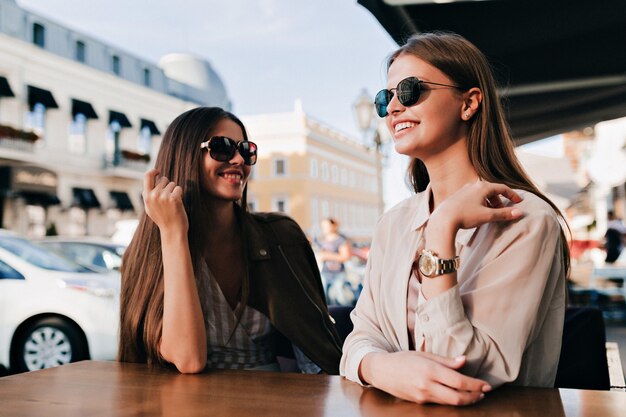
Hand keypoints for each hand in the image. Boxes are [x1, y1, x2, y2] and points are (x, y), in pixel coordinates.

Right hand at [142, 168, 187, 233]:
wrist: (172, 230)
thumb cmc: (163, 218)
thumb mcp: (150, 207)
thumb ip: (148, 195)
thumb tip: (151, 180)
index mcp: (146, 196)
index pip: (147, 176)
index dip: (153, 171)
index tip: (158, 171)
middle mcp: (153, 195)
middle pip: (163, 179)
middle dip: (168, 186)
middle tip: (168, 199)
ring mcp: (163, 196)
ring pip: (172, 184)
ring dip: (174, 191)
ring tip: (172, 204)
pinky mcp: (174, 198)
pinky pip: (179, 188)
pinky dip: (180, 194)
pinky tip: (177, 204)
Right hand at [361, 351, 490, 405]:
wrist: (381, 371)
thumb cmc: (403, 359)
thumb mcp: (424, 354)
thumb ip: (445, 360)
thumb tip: (464, 361)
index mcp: (430, 370)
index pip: (459, 381)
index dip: (475, 385)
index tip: (486, 385)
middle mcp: (427, 385)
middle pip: (457, 397)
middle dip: (473, 396)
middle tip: (483, 392)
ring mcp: (423, 396)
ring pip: (450, 403)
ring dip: (465, 400)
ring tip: (473, 395)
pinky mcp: (419, 402)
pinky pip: (439, 403)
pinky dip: (451, 400)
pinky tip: (456, 395)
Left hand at [430, 181, 522, 232]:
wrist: (443, 219)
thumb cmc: (465, 216)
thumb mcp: (487, 215)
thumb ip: (504, 214)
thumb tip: (520, 212)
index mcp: (482, 187)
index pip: (502, 188)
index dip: (512, 195)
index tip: (519, 202)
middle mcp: (473, 185)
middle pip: (492, 190)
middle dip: (500, 201)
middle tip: (502, 212)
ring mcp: (464, 190)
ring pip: (482, 194)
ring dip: (490, 203)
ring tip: (490, 214)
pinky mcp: (458, 196)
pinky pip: (474, 197)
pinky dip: (481, 203)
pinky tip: (478, 213)